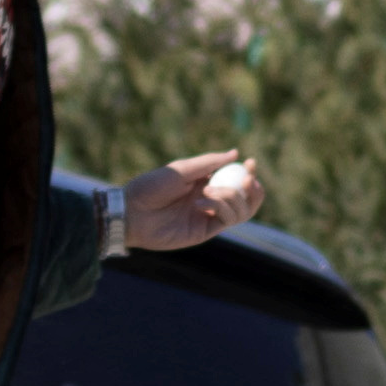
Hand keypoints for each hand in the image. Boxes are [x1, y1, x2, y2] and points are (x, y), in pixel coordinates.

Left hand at [117, 150, 263, 251]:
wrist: (133, 212)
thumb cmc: (151, 187)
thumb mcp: (182, 169)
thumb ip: (209, 162)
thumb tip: (235, 153)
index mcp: (205, 181)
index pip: (236, 178)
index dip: (247, 172)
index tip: (251, 163)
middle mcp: (211, 199)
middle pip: (246, 198)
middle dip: (252, 188)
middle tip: (247, 179)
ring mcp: (209, 216)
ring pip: (241, 210)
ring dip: (233, 196)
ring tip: (210, 190)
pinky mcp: (205, 231)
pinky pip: (227, 220)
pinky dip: (220, 207)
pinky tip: (200, 202)